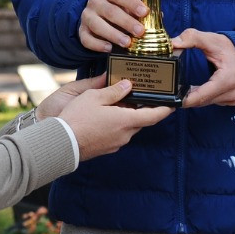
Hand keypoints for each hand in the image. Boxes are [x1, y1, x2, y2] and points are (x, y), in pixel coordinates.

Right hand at [43, 74, 171, 160]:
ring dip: (127, 117)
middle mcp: (125, 134)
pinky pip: (118, 134)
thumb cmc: (77, 118)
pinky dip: (117, 125)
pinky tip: (105, 117)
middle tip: (140, 96)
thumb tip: (128, 85)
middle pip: (141, 121)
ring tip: (118, 104)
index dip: (166, 109)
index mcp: (126, 121)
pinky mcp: (107, 148)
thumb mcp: (94, 97)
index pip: (154, 116)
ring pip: (128, 127)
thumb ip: (113, 91)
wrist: (61, 143)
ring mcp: (116, 144)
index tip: (174, 104)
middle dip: (142, 109)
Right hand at [79, 0, 148, 52]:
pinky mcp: (81, 31)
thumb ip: (137, 11)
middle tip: (140, 31)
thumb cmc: (115, 10)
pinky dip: (98, 45)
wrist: (93, 15)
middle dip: (126, 22)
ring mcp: (87, 17)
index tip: (144, 12)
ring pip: (97, 25)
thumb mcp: (125, 6)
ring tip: (127, 43)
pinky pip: (87, 39)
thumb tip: (156, 18)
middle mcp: (95, 2)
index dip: (132, 3)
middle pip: (110, 11)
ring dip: (113, 34)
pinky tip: (109, 48)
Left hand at [172, 29, 234, 107]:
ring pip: (206, 103)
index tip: (171, 97)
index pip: (202, 96)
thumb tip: (173, 43)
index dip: (185, 99)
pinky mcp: (232, 101)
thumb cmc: (228, 47)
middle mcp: (233, 92)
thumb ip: (191, 38)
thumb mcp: (210, 39)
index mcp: (228, 79)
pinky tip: (195, 90)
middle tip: (171, 91)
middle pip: (202, 101)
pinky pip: (212, 101)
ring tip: (182, 89)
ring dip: (194, 97)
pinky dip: (203, 97)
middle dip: (186, 97)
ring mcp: (233, 98)